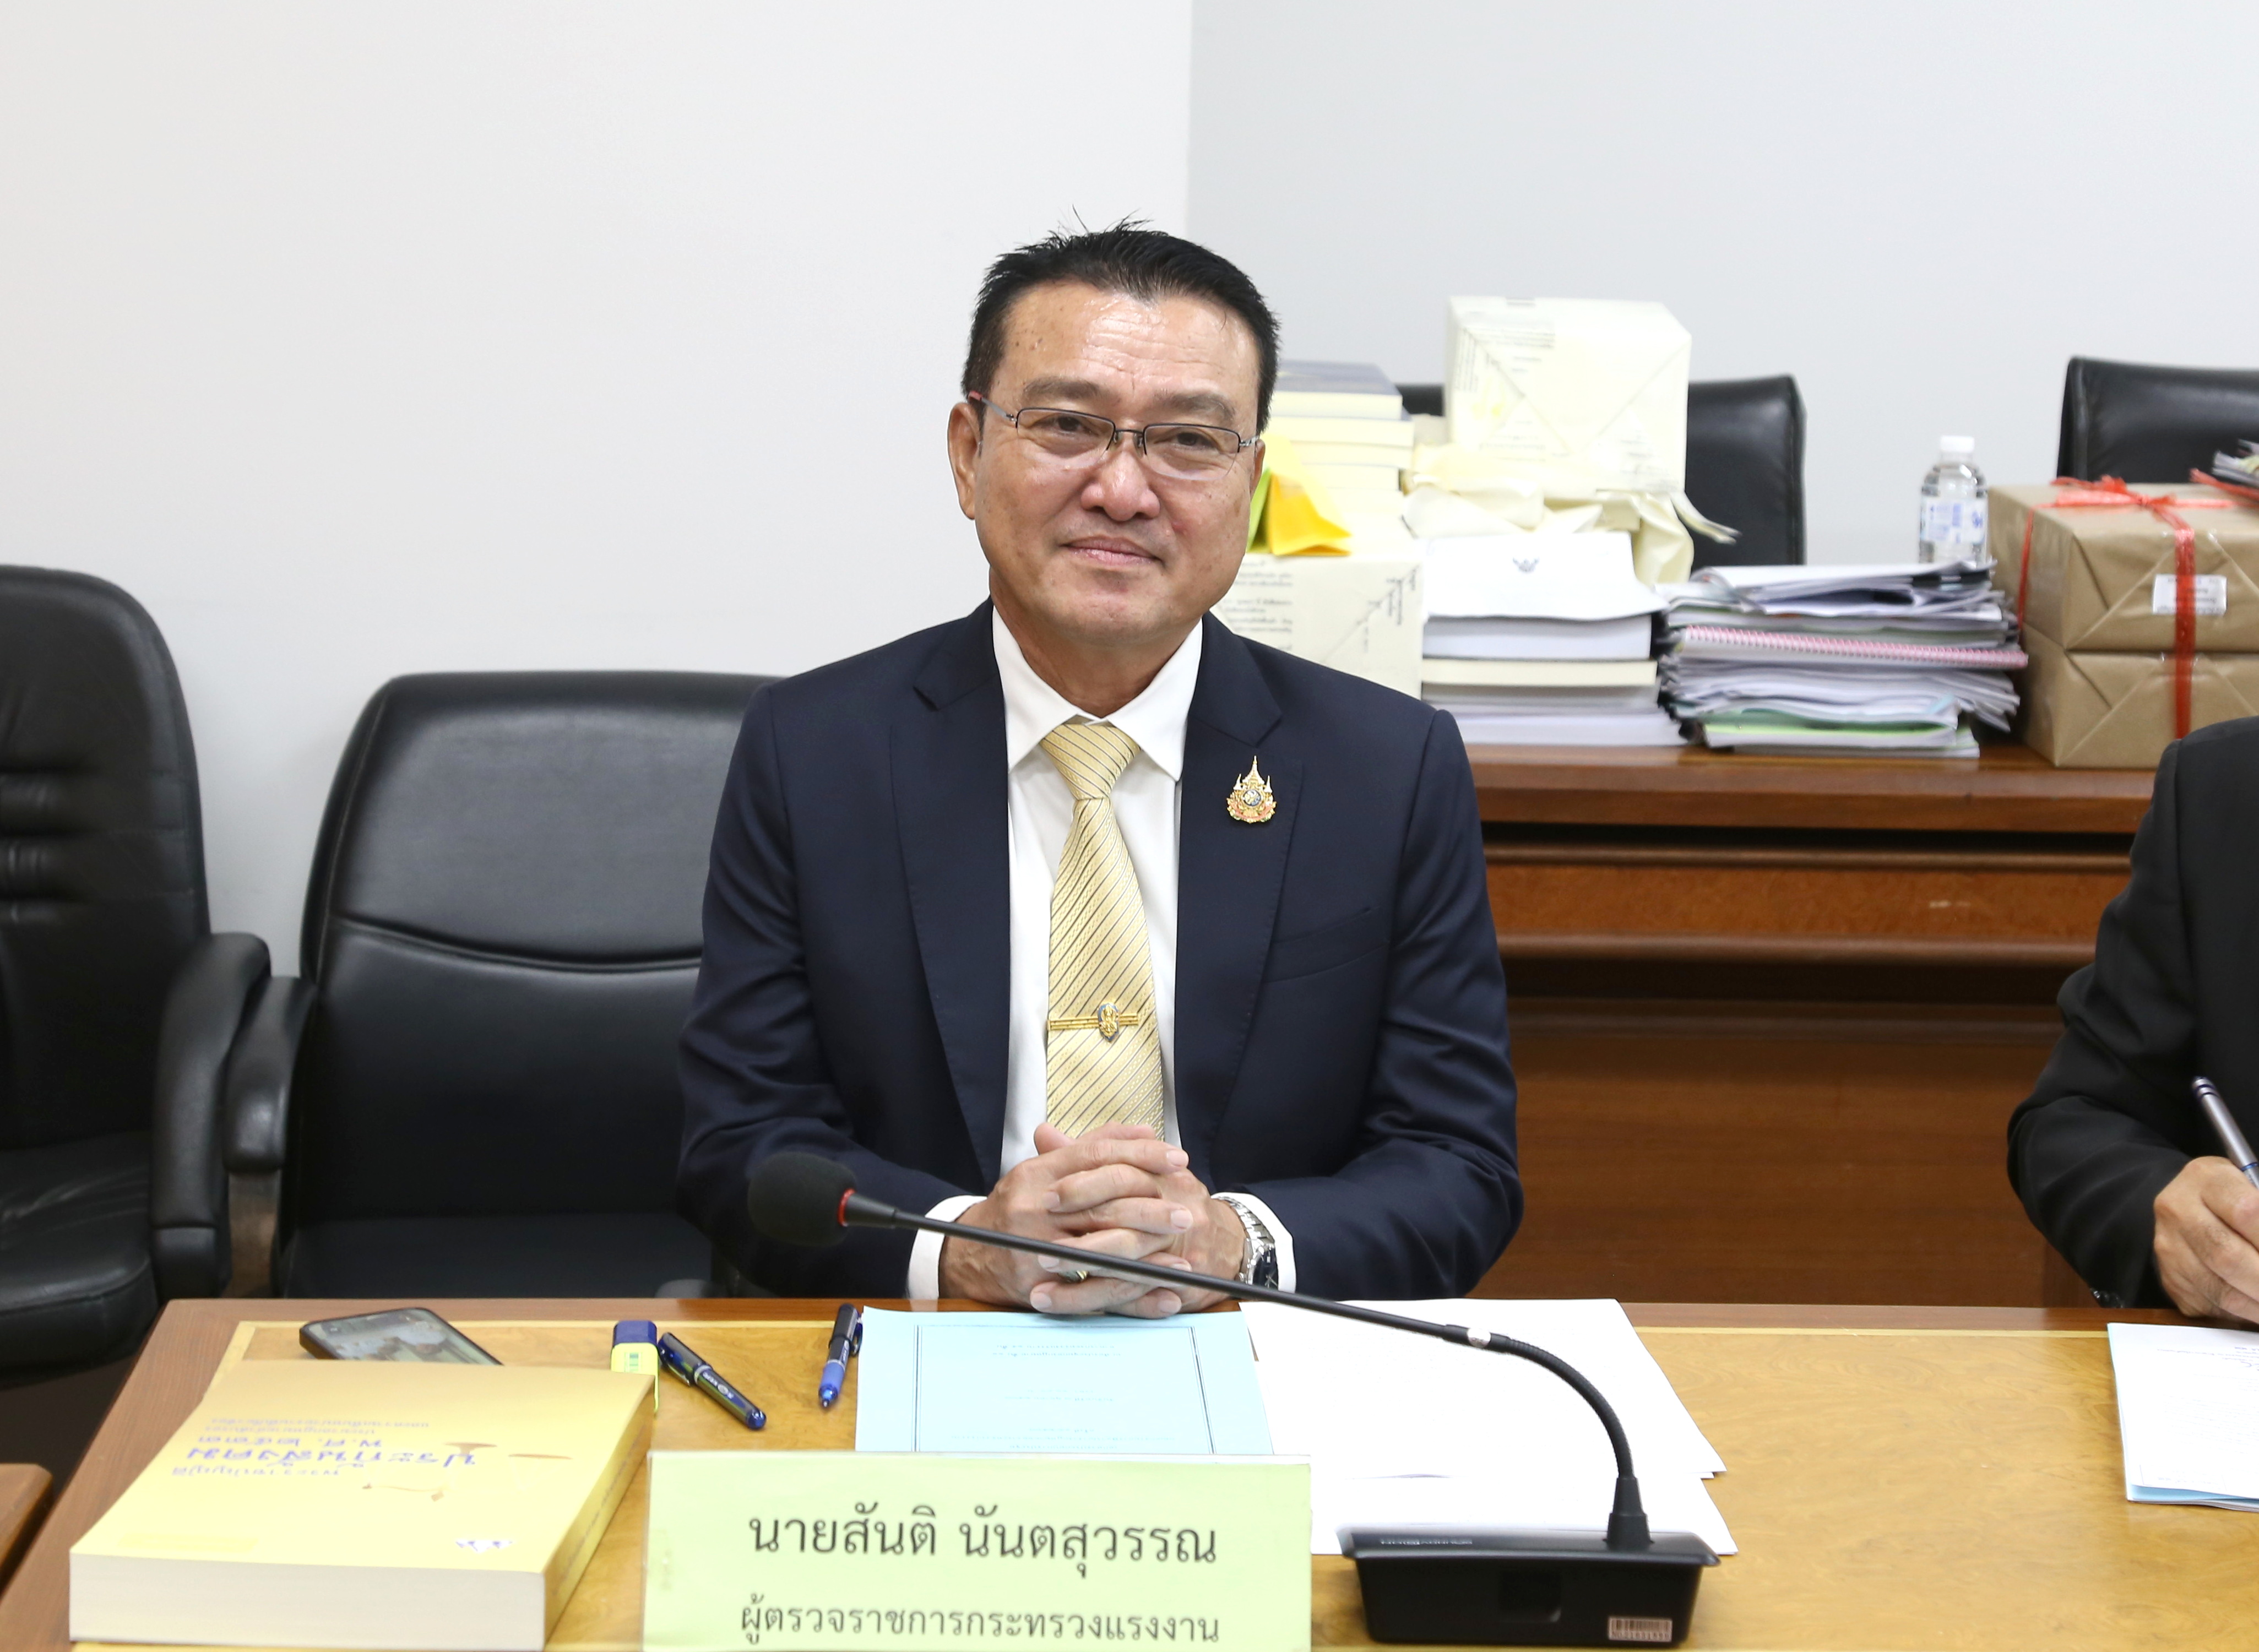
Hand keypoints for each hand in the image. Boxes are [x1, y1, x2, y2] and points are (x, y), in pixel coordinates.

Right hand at [941, 1125, 1198, 1315]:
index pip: (1096, 1156)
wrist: (970, 1253)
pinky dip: (1133, 1297)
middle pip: (1102, 1204)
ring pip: (1100, 1250)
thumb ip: (1094, 1148)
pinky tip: (1162, 1296)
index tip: (1178, 1159)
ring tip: (1184, 1261)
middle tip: (1186, 1214)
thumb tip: (1145, 1131)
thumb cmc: (1019, 1208)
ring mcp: (1034, 1246)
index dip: (1140, 1155)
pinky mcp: (1037, 1283)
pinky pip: (1094, 1292)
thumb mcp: (1047, 1170)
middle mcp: (1034, 1206)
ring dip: (1146, 1258)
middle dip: (1150, 1210)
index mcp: (1037, 1173)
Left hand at [1041, 1123, 1246, 1313]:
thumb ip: (1089, 1154)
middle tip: (1037, 1250)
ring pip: (1124, 1264)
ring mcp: (1176, 1250)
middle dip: (1076, 1240)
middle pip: (1122, 1221)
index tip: (1047, 1197)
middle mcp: (1172, 1210)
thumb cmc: (1174, 1202)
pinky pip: (1132, 1296)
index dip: (1082, 1186)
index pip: (1120, 1174)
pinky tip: (1066, 1306)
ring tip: (1040, 1289)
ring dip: (1080, 1279)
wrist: (1230, 1242)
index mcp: (1160, 1176)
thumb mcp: (1139, 1169)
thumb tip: (1044, 1135)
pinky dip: (1097, 1302)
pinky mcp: (1177, 1283)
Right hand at [2154, 1156, 2258, 1321]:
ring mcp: (2169, 1247)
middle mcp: (2177, 1210)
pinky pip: (2211, 1304)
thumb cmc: (2235, 1198)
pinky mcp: (2170, 1278)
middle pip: (2228, 1255)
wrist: (2187, 1206)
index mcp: (2205, 1178)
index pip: (2247, 1211)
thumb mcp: (2255, 1187)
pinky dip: (2246, 1313)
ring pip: (2219, 1288)